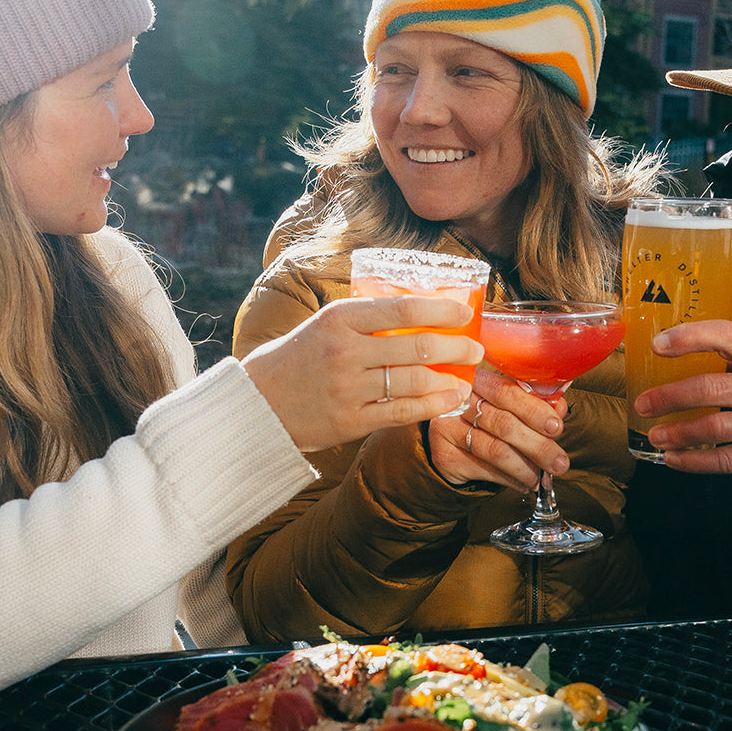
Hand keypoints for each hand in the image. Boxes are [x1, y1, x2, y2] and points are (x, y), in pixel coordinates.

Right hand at [242, 296, 482, 452]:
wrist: (257, 401)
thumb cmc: (298, 357)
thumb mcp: (325, 325)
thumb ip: (366, 320)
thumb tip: (422, 313)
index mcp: (339, 319)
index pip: (402, 309)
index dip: (440, 310)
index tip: (465, 313)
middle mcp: (345, 352)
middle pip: (415, 347)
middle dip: (455, 348)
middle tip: (475, 348)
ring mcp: (348, 389)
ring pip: (413, 382)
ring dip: (448, 379)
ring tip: (465, 377)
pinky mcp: (349, 421)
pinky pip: (401, 412)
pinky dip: (431, 406)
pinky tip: (448, 400)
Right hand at [428, 369, 568, 491]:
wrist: (450, 440)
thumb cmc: (486, 418)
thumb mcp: (508, 405)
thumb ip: (534, 403)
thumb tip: (559, 409)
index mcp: (478, 381)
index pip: (507, 392)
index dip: (534, 410)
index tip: (556, 427)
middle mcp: (458, 402)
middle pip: (504, 424)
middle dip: (538, 446)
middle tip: (560, 462)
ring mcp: (448, 428)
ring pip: (496, 451)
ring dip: (526, 468)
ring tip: (543, 478)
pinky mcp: (446, 455)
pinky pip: (486, 470)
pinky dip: (511, 480)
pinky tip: (524, 483)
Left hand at [633, 319, 731, 473]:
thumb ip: (716, 350)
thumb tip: (658, 349)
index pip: (725, 336)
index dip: (689, 338)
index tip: (657, 345)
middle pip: (710, 389)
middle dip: (669, 398)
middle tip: (643, 405)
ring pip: (715, 428)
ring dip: (678, 433)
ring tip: (655, 435)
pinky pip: (725, 460)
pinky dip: (693, 461)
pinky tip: (673, 457)